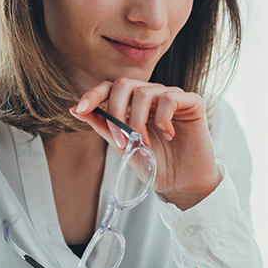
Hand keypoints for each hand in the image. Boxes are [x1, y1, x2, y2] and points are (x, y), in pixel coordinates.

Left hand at [70, 78, 221, 209]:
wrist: (181, 184)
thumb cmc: (155, 164)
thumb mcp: (123, 146)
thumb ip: (103, 126)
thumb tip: (75, 110)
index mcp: (134, 104)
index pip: (111, 87)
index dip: (94, 94)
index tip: (81, 109)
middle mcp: (152, 95)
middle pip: (124, 83)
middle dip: (116, 111)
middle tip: (122, 139)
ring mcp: (171, 96)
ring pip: (144, 92)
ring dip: (138, 121)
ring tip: (146, 144)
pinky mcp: (192, 102)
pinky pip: (170, 98)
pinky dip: (164, 119)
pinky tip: (168, 135)